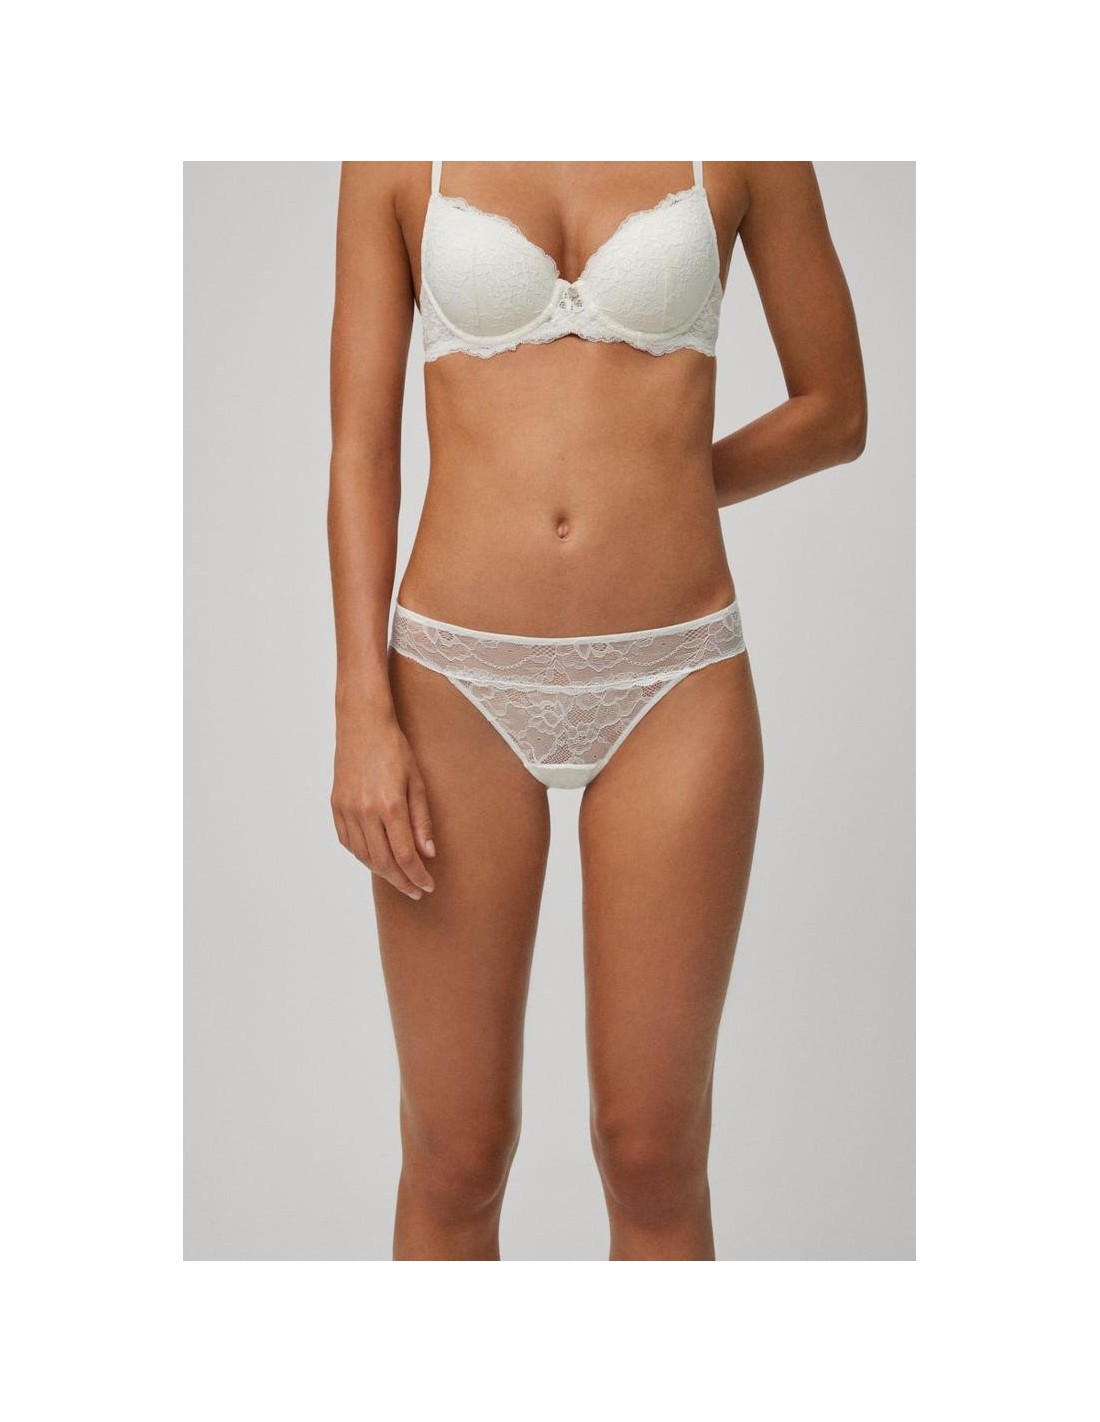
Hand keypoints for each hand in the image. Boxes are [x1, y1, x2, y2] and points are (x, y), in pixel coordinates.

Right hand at [331, 709, 435, 899]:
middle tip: (416, 891)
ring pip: (364, 856)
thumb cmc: (395, 749)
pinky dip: (363, 856)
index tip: (428, 886)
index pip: (406, 856)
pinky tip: (377, 859)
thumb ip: (422, 820)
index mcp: (390, 806)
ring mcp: (347, 810)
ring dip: (383, 873)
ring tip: (399, 879)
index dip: (418, 876)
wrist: (362, 724)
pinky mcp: (336, 806)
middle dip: (402, 881)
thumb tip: (428, 853)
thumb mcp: (417, 782)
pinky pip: (348, 842)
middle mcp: (365, 812)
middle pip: (384, 862)